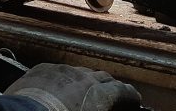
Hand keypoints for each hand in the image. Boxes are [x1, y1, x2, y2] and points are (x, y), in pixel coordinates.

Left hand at [6, 63, 140, 110]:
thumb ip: (101, 109)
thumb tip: (104, 108)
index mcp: (98, 94)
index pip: (122, 91)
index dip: (130, 96)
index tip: (133, 100)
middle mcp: (82, 77)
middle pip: (103, 77)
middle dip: (110, 86)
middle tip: (113, 95)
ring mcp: (61, 70)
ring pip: (80, 72)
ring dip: (86, 81)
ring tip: (86, 92)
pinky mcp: (42, 69)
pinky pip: (59, 72)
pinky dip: (65, 79)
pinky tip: (60, 88)